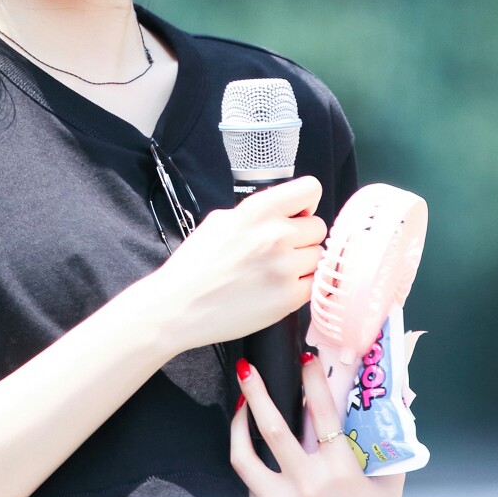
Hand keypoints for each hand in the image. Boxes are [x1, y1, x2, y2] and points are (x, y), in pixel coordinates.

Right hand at [153, 175, 326, 352]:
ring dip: (302, 264)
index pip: (311, 189)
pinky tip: (275, 288)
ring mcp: (284, 268)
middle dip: (302, 237)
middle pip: (318, 227)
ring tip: (273, 272)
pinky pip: (313, 284)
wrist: (179, 307)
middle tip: (278, 250)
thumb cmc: (195, 266)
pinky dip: (299, 287)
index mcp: (257, 211)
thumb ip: (257, 213)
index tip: (297, 215)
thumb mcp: (220, 221)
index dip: (306, 204)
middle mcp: (275, 235)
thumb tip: (287, 213)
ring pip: (317, 256)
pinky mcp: (289, 297)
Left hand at [230, 349, 405, 496]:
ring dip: (238, 425)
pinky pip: (251, 485)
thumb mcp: (390, 483)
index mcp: (343, 473)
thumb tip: (399, 393)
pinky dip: (251, 463)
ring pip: (245, 457)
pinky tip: (252, 450)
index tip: (305, 358)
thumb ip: (391, 440)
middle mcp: (310, 487)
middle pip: (273, 429)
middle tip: (247, 368)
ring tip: (239, 406)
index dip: (313, 381)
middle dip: (257, 393)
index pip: (324, 414)